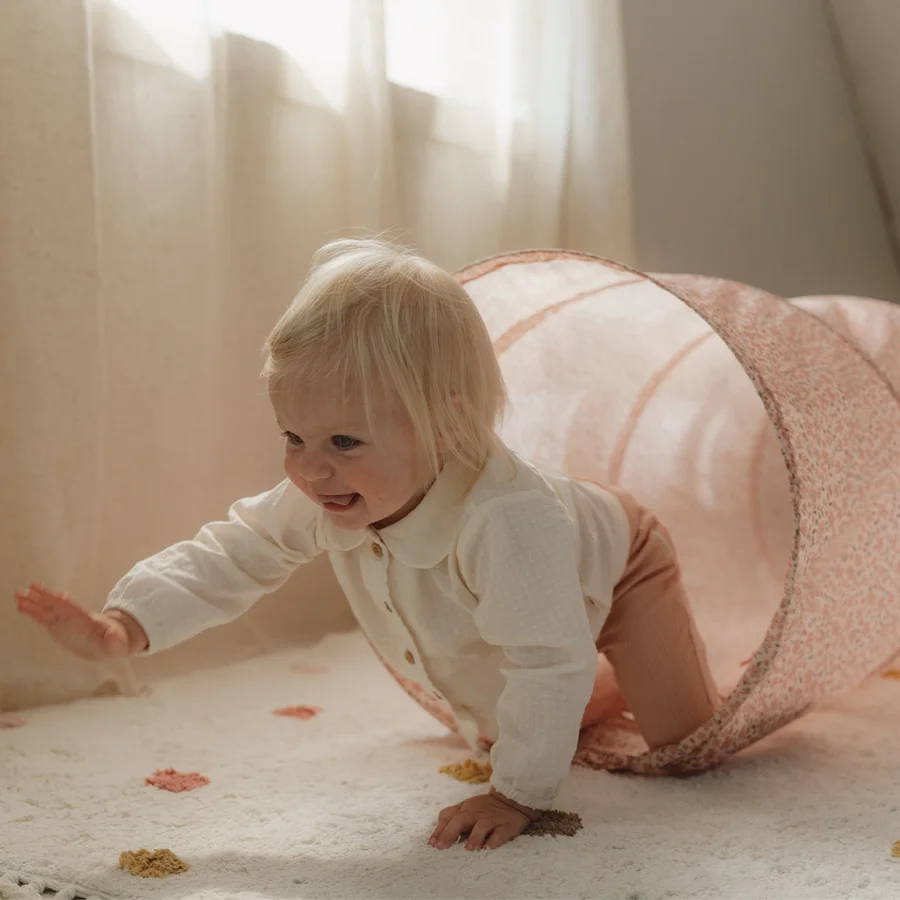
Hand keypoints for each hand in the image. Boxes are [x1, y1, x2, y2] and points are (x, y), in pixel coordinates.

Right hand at [15, 582, 146, 659]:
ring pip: (46, 610)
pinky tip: (21, 607)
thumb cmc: (115, 643)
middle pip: (56, 605)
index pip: (73, 608)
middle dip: (42, 598)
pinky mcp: (57, 628)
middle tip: (24, 590)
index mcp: (87, 620)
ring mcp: (64, 621)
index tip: (54, 594)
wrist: (110, 643)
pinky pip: (43, 619)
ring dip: (32, 603)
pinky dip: (32, 613)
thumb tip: (114, 635)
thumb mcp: (118, 645)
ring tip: (17, 595)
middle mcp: (73, 617)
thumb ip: (115, 640)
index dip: (64, 602)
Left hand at [429, 788, 538, 850]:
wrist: (511, 799)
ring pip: (481, 826)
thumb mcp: (466, 808)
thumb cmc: (483, 808)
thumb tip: (435, 838)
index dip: (439, 830)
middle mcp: (476, 814)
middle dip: (450, 833)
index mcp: (464, 810)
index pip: (448, 818)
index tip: (432, 844)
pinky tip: (489, 847)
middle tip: (442, 847)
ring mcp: (491, 820)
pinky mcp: (506, 826)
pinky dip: (495, 840)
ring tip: (468, 848)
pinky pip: (500, 833)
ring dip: (474, 837)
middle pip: (460, 820)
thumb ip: (451, 817)